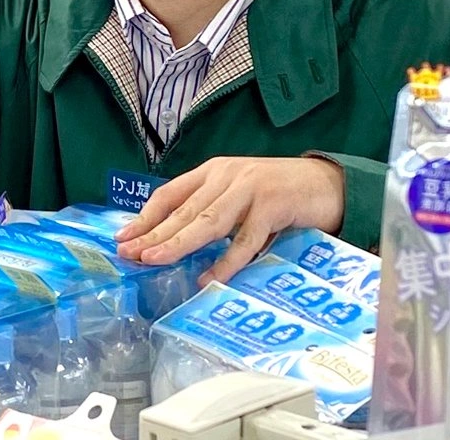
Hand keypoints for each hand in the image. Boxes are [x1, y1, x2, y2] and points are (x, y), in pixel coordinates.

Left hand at [114, 156, 343, 284]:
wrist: (327, 185)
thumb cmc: (279, 194)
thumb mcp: (239, 196)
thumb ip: (213, 210)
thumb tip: (173, 242)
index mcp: (215, 171)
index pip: (170, 194)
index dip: (145, 216)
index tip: (123, 237)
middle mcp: (228, 176)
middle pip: (183, 210)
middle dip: (153, 234)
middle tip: (128, 253)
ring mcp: (250, 190)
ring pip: (207, 222)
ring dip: (178, 243)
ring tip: (153, 260)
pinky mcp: (273, 207)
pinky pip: (245, 240)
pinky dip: (225, 262)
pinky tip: (207, 278)